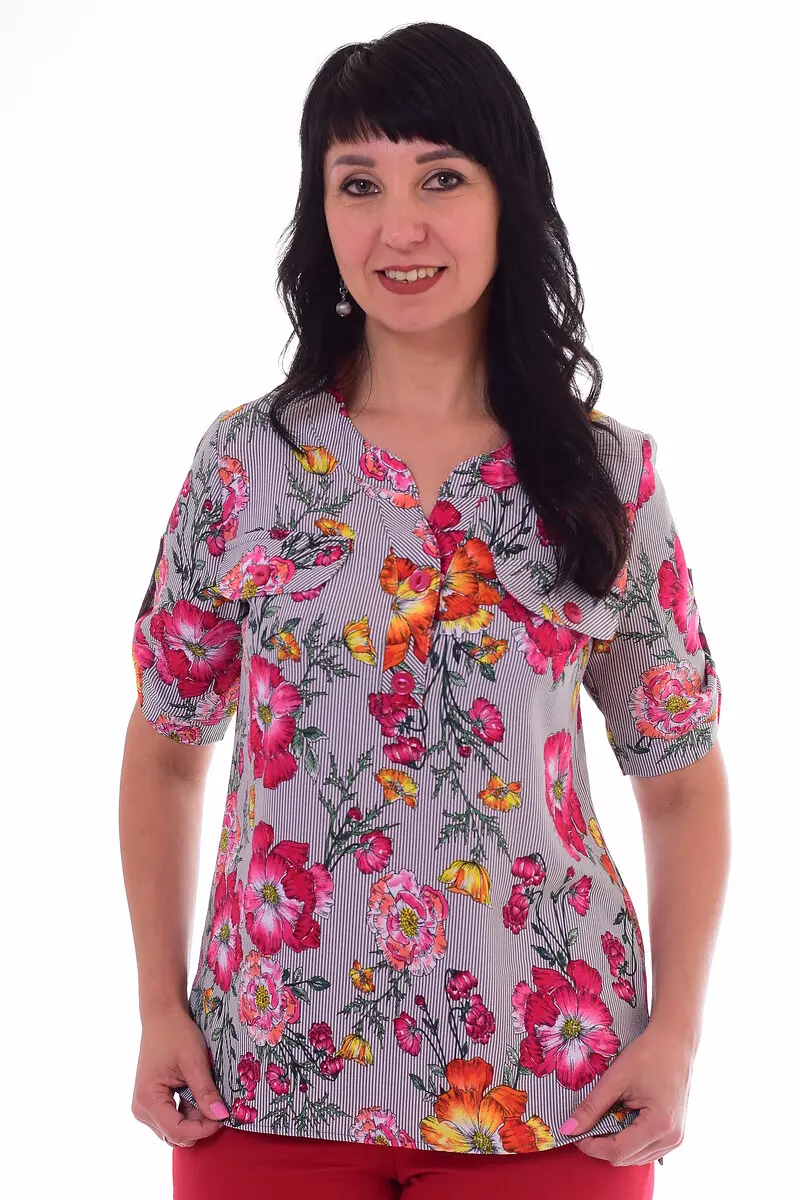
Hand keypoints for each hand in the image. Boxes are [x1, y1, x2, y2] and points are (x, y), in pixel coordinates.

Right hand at [131, 1007, 229, 1146]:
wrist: (162, 1017)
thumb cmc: (177, 1034)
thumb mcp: (195, 1062)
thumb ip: (206, 1092)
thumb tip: (221, 1117)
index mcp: (148, 1099)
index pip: (177, 1131)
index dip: (203, 1129)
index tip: (223, 1117)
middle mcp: (141, 1109)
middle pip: (175, 1134)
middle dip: (199, 1124)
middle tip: (218, 1103)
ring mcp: (144, 1108)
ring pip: (174, 1130)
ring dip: (194, 1119)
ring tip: (206, 1094)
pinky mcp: (150, 1103)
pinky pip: (171, 1119)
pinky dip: (187, 1113)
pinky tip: (198, 1094)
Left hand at [560, 1022, 694, 1166]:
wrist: (675, 1042)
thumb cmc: (648, 1054)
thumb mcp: (615, 1078)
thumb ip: (592, 1106)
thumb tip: (568, 1129)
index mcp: (660, 1125)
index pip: (618, 1151)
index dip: (591, 1145)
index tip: (573, 1133)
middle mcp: (672, 1139)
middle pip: (626, 1158)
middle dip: (601, 1145)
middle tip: (584, 1124)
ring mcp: (676, 1139)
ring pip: (636, 1158)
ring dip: (615, 1143)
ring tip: (603, 1117)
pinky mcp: (675, 1134)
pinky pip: (646, 1149)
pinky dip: (629, 1140)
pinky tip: (620, 1119)